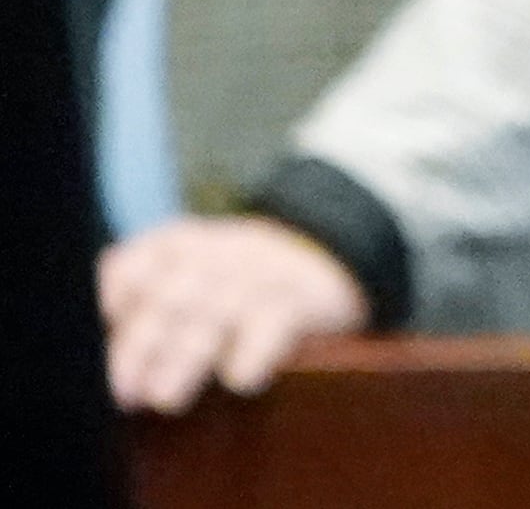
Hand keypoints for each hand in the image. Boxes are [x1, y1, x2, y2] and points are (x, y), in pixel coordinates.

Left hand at [98, 217, 368, 414]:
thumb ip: (141, 306)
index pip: (133, 266)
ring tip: (165, 399)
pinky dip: (254, 352)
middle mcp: (217, 253)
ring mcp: (260, 273)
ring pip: (217, 313)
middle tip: (123, 391)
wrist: (321, 260)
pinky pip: (274, 323)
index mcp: (177, 244)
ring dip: (187, 357)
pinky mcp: (301, 299)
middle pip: (171, 297)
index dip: (112, 301)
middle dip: (142, 345)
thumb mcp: (185, 277)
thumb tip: (94, 355)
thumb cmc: (228, 286)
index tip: (97, 334)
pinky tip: (239, 379)